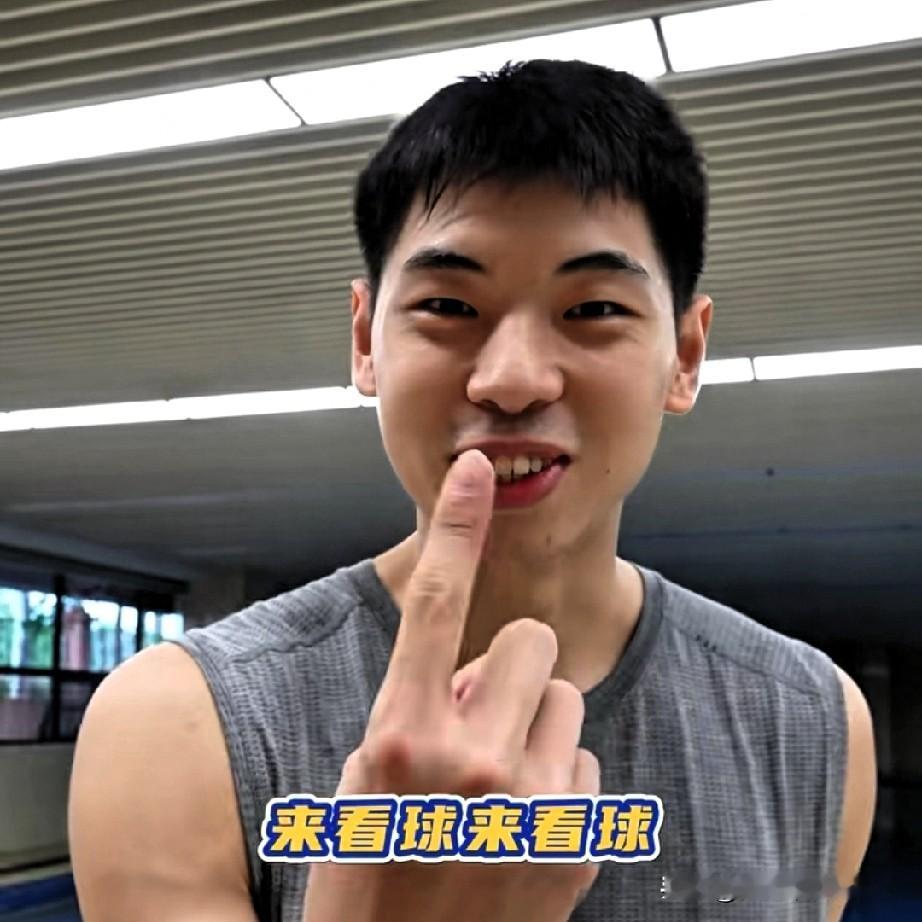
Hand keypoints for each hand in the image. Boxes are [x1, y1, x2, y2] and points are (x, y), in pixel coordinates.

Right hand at [303, 449, 599, 921]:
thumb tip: (483, 666)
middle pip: (532, 644)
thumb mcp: (367, 779)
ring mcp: (531, 809)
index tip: (472, 470)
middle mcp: (470, 763)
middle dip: (509, 672)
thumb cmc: (367, 874)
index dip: (455, 528)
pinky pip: (585, 768)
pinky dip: (557, 788)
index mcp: (402, 736)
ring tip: (494, 791)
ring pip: (564, 704)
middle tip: (476, 727)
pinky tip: (519, 835)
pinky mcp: (577, 846)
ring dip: (533, 731)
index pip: (436, 605)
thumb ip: (422, 706)